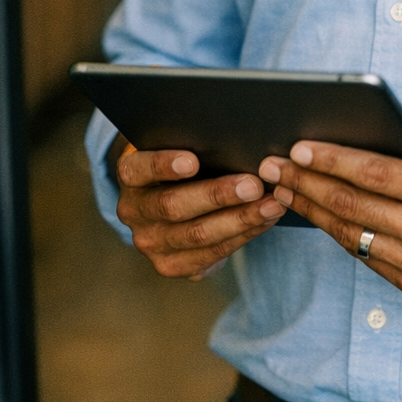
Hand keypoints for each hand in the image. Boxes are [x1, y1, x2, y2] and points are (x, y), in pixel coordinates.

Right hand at [116, 146, 285, 279]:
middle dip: (218, 196)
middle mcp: (134, 212)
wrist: (167, 193)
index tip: (193, 161)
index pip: (139, 169)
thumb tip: (233, 136)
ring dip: (240, 220)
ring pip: (197, 236)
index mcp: (129, 175)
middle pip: (174, 207)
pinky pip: (210, 254)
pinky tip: (265, 221)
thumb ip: (192, 141)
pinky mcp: (172, 265)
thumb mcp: (176, 142)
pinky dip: (242, 236)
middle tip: (254, 184)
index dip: (164, 165)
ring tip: (271, 204)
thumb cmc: (181, 154)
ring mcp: (151, 243)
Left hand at [259, 118, 401, 297]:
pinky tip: (321, 217)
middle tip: (271, 167)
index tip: (298, 146)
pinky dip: (341, 237)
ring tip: (284, 191)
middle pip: (353, 208)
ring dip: (314, 213)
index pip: (375, 176)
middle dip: (307, 184)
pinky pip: (370, 260)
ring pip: (354, 238)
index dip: (332, 160)